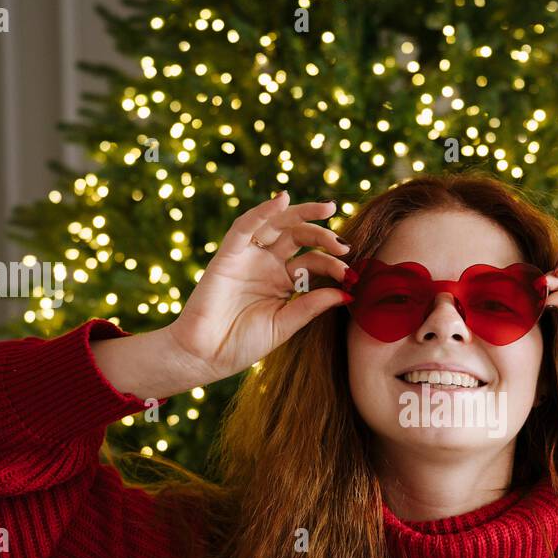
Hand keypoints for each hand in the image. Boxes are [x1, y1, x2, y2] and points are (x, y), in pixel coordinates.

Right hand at [165, 191, 351, 382]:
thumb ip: (312, 306)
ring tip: (327, 209)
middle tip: (342, 245)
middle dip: (323, 235)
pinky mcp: (228, 255)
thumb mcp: (286, 324)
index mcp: (283, 282)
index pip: (313, 263)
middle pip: (299, 237)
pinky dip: (262, 211)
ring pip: (277, 224)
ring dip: (301, 213)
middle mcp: (268, 265)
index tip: (351, 276)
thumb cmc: (243, 344)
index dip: (333, 266)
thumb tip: (348, 293)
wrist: (207, 356)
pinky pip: (245, 226)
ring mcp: (248, 257)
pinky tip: (282, 200)